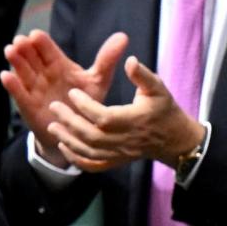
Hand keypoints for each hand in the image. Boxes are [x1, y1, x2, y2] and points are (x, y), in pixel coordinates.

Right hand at [0, 30, 126, 166]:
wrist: (77, 132)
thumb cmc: (86, 102)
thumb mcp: (97, 80)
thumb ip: (106, 60)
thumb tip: (123, 36)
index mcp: (58, 63)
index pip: (47, 49)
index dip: (41, 42)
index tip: (36, 35)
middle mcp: (44, 73)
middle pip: (31, 57)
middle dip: (25, 48)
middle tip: (20, 41)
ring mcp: (34, 88)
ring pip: (22, 71)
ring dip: (15, 61)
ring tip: (10, 51)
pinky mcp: (28, 105)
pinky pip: (19, 93)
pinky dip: (12, 85)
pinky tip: (5, 76)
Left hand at [45, 56, 205, 171]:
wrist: (174, 140)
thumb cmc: (164, 110)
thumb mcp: (158, 89)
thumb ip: (143, 75)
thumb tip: (129, 60)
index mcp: (134, 121)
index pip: (104, 117)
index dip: (86, 106)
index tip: (72, 92)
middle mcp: (125, 141)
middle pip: (92, 136)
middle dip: (70, 122)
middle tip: (54, 106)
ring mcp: (119, 154)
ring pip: (89, 152)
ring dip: (68, 140)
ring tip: (52, 125)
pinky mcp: (116, 162)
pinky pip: (93, 165)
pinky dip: (76, 159)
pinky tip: (63, 147)